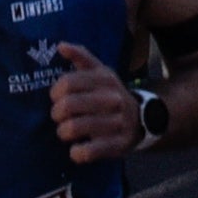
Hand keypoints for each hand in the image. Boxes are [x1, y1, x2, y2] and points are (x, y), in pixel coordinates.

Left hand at [48, 41, 137, 162]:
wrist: (141, 118)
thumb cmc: (110, 94)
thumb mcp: (101, 72)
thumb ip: (81, 57)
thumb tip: (60, 45)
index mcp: (104, 79)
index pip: (68, 82)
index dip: (55, 92)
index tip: (57, 97)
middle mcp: (111, 98)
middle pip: (68, 105)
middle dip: (56, 113)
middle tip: (59, 116)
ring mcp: (115, 122)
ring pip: (74, 128)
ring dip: (63, 132)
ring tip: (66, 131)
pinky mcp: (117, 144)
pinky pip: (87, 152)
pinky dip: (76, 152)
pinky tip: (77, 149)